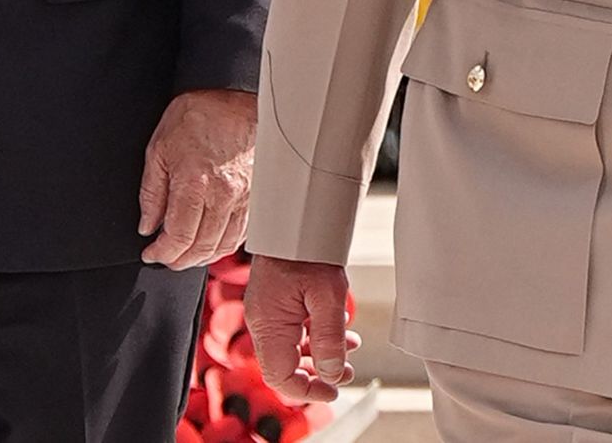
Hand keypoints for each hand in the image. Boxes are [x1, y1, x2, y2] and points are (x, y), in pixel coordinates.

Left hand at [138, 88, 256, 268]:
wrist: (241, 97)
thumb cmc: (203, 114)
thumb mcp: (160, 146)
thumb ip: (151, 191)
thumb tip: (147, 224)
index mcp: (195, 184)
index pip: (178, 238)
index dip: (161, 253)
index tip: (151, 253)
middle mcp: (224, 196)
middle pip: (201, 248)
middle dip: (179, 260)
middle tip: (165, 257)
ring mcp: (245, 198)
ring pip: (223, 246)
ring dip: (201, 257)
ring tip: (185, 254)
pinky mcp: (258, 196)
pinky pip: (241, 234)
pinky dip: (223, 245)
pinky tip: (211, 242)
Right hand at [245, 255, 358, 403]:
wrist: (297, 219)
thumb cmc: (308, 250)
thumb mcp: (328, 296)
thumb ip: (330, 338)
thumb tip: (332, 374)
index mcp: (269, 325)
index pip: (281, 377)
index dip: (308, 391)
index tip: (333, 390)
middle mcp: (262, 323)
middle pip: (284, 367)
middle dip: (317, 374)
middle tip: (345, 373)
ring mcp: (267, 313)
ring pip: (290, 350)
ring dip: (319, 355)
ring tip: (349, 351)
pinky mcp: (274, 304)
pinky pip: (291, 332)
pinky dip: (314, 337)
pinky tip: (336, 330)